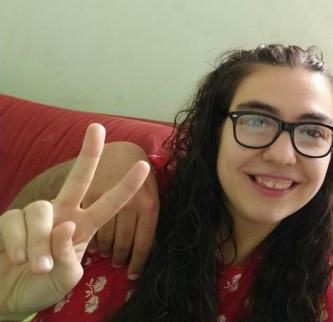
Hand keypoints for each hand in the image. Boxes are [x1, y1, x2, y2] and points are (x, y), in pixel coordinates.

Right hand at [0, 124, 148, 317]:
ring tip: (39, 266)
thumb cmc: (41, 287)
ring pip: (41, 210)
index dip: (126, 186)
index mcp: (84, 226)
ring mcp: (36, 215)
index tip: (144, 165)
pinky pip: (15, 221)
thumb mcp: (65, 280)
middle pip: (79, 178)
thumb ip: (70, 259)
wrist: (7, 299)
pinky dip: (18, 243)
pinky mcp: (10, 220)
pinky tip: (16, 258)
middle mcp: (63, 214)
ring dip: (39, 243)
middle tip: (97, 128)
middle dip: (89, 153)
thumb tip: (66, 226)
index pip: (109, 204)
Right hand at [83, 142, 158, 278]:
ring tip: (108, 254)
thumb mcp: (153, 194)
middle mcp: (129, 205)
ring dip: (106, 251)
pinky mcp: (87, 197)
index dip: (139, 263)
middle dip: (121, 259)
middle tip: (119, 264)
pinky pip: (86, 227)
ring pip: (104, 240)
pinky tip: (93, 241)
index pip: (144, 244)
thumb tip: (151, 249)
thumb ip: (150, 219)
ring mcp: (109, 202)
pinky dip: (90, 239)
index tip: (135, 275)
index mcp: (149, 205)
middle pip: (123, 245)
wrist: (121, 149)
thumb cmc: (142, 174)